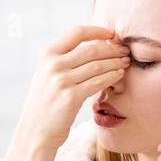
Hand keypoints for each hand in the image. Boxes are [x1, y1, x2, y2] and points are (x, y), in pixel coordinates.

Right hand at [11, 25, 128, 151]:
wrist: (36, 130)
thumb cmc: (46, 102)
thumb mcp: (47, 74)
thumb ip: (65, 58)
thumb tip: (96, 43)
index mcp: (47, 54)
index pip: (77, 33)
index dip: (98, 30)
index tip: (112, 34)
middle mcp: (53, 65)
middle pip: (91, 49)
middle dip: (112, 49)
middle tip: (124, 51)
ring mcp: (61, 81)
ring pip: (97, 65)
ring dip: (115, 62)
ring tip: (125, 62)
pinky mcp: (71, 97)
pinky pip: (98, 82)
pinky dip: (112, 77)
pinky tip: (119, 75)